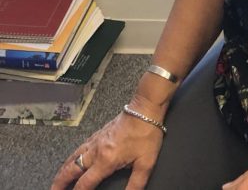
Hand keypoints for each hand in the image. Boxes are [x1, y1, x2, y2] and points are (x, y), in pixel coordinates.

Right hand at [50, 105, 164, 189]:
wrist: (145, 108)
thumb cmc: (147, 134)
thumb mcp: (145, 163)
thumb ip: (135, 185)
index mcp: (105, 160)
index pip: (84, 184)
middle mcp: (96, 150)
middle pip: (71, 170)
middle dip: (59, 183)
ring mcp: (95, 140)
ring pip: (72, 157)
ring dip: (62, 170)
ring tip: (57, 180)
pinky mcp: (98, 133)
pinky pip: (79, 148)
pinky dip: (71, 157)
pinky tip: (72, 159)